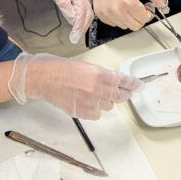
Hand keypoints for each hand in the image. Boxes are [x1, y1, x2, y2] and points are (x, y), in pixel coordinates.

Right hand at [7, 52, 142, 119]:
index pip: (124, 81)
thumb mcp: (85, 65)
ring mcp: (90, 102)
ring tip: (93, 93)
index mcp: (99, 74)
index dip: (133, 84)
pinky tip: (86, 101)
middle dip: (123, 93)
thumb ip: (101, 74)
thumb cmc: (59, 67)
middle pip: (120, 96)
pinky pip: (97, 114)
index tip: (139, 86)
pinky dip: (94, 109)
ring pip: (109, 106)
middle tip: (125, 92)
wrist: (41, 78)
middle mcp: (97, 89)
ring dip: (106, 100)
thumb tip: (113, 80)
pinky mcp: (82, 112)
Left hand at [29, 0, 92, 43]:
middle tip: (75, 39)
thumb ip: (66, 7)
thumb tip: (73, 20)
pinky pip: (85, 12)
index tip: (74, 36)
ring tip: (76, 36)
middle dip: (82, 28)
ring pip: (88, 15)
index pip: (82, 14)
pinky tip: (78, 26)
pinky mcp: (80, 0)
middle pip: (88, 16)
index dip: (79, 26)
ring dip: (83, 26)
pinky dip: (83, 21)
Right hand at [82, 0, 167, 30]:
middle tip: (138, 9)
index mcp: (129, 2)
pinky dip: (118, 19)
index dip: (147, 13)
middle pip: (135, 26)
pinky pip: (114, 24)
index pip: (144, 19)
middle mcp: (117, 9)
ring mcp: (108, 13)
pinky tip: (118, 8)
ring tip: (127, 7)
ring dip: (128, 19)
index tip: (145, 8)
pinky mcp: (101, 14)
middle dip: (139, 19)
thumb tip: (163, 6)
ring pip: (124, 26)